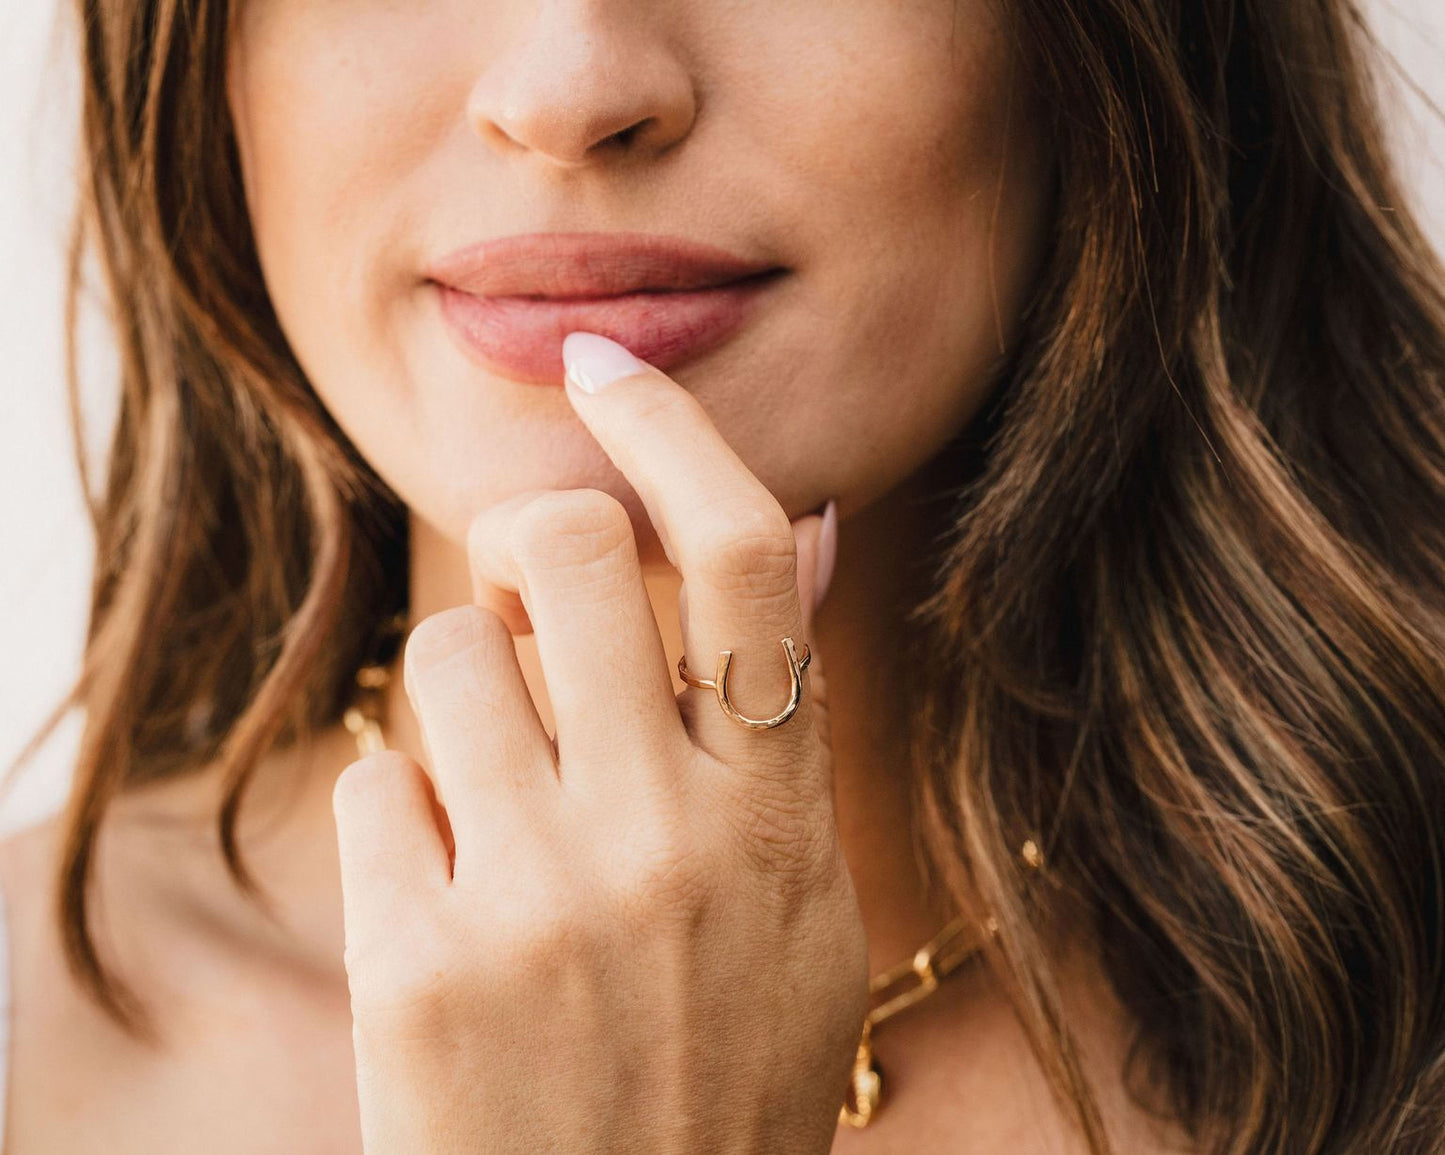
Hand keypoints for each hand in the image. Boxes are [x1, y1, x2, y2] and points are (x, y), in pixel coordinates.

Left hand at [332, 331, 868, 1152]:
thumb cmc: (717, 1069)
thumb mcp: (800, 901)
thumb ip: (784, 724)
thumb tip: (809, 532)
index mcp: (778, 815)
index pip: (738, 556)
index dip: (670, 432)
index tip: (604, 368)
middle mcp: (668, 837)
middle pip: (554, 547)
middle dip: (517, 537)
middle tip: (517, 598)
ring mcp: (540, 901)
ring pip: (443, 655)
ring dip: (455, 692)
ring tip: (490, 783)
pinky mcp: (421, 968)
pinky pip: (374, 784)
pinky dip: (401, 814)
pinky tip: (445, 892)